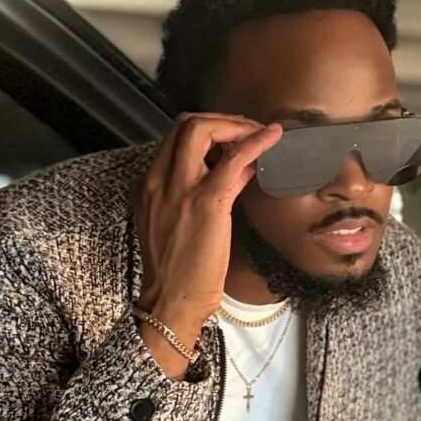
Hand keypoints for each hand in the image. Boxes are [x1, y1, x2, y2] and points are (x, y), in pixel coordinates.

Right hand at [132, 111, 283, 335]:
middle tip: (246, 130)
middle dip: (220, 120)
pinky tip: (272, 137)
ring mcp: (180, 188)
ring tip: (259, 133)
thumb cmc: (179, 269)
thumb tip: (239, 167)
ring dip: (235, 125)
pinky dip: (255, 141)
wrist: (171, 300)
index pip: (173, 137)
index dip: (206, 129)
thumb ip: (204, 190)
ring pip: (201, 129)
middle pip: (185, 124)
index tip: (230, 138)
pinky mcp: (206, 201)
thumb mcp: (179, 223)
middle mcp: (158, 180)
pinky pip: (233, 159)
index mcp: (148, 185)